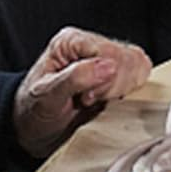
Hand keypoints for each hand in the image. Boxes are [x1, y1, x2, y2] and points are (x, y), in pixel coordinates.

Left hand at [12, 27, 151, 158]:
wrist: (30, 130)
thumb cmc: (33, 111)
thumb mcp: (46, 97)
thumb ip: (75, 79)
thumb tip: (108, 66)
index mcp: (72, 41)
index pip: (110, 52)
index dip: (105, 80)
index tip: (86, 98)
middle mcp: (90, 44)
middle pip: (127, 57)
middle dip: (113, 86)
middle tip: (88, 100)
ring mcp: (105, 57)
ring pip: (138, 64)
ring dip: (122, 88)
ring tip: (97, 99)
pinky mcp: (116, 72)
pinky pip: (140, 73)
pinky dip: (129, 90)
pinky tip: (108, 99)